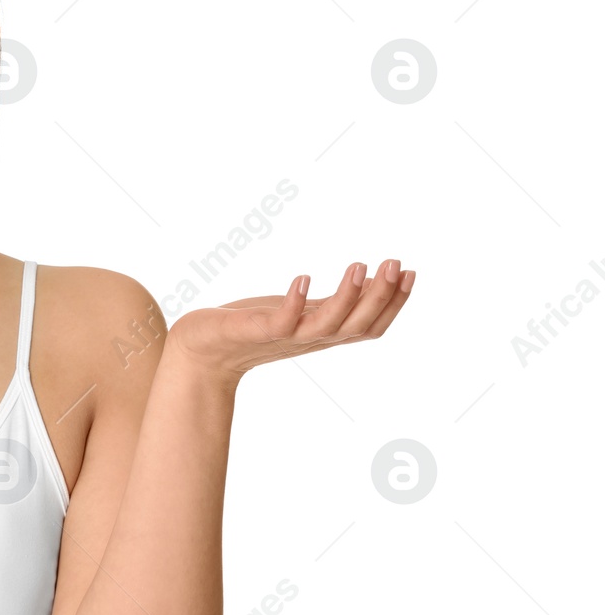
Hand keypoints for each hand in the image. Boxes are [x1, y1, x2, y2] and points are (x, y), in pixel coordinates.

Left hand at [167, 259, 414, 380]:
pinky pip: (281, 323)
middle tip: (395, 263)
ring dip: (346, 297)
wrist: (202, 352)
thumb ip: (331, 303)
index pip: (371, 325)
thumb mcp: (302, 312)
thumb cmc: (252, 328)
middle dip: (382, 296)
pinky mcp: (256, 332)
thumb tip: (369, 281)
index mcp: (324, 333)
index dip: (395, 303)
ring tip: (359, 266)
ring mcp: (285, 337)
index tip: (411, 272)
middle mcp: (310, 339)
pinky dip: (294, 303)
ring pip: (327, 325)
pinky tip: (302, 278)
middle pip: (358, 326)